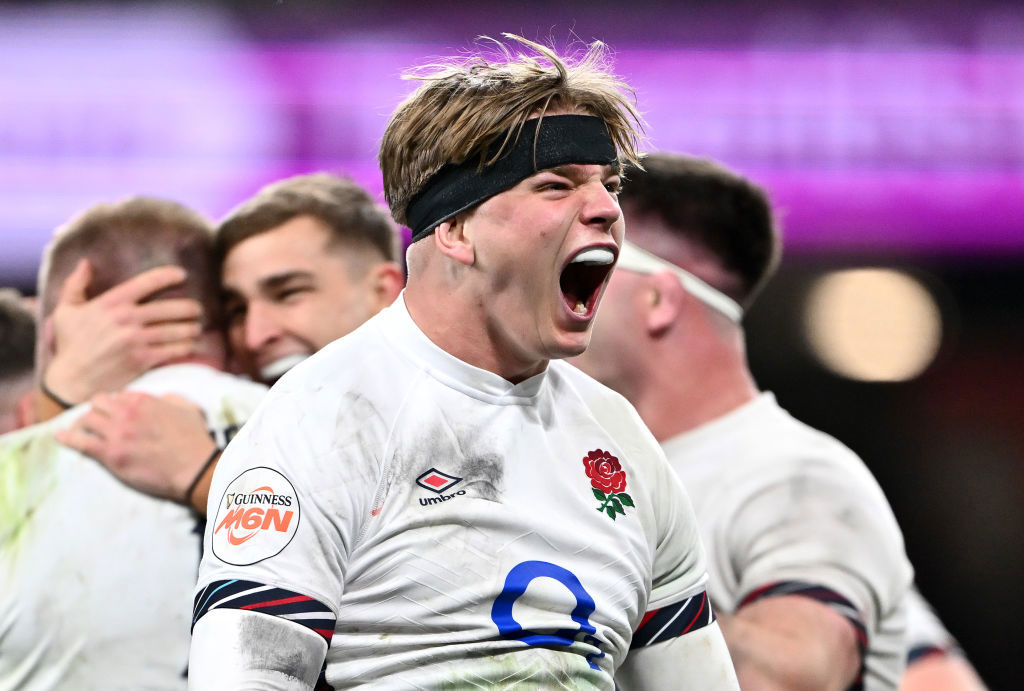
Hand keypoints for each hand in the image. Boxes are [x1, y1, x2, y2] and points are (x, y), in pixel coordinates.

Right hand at [42, 259, 202, 405]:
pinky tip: (192, 345)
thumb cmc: (70, 344)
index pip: (146, 282)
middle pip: (169, 308)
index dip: (168, 275)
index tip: (182, 274)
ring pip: (176, 329)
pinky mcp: (141, 360)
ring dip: (192, 328)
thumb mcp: (66, 311)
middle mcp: (125, 318)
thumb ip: (76, 285)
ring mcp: (135, 340)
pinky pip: (173, 350)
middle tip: (197, 309)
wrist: (70, 380)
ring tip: (197, 327)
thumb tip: (86, 263)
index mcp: (111, 303)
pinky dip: (186, 347)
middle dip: (189, 308)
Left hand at [57, 391, 216, 503]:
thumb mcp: (187, 409)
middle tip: (96, 421)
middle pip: (97, 403)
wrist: (195, 468)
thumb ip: (169, 400)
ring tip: (80, 431)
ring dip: (83, 424)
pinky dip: (67, 439)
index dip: (115, 404)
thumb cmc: (195, 441)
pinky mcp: (110, 454)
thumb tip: (159, 400)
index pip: (118, 395)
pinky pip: (80, 442)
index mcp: (145, 401)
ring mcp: (117, 433)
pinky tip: (60, 437)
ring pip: (86, 420)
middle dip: (96, 410)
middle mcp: (127, 413)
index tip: (114, 413)